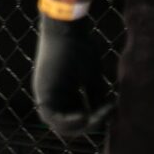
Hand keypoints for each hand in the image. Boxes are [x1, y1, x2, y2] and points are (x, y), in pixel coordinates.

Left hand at [33, 13, 112, 135]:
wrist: (65, 28)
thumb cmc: (80, 46)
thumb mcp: (91, 75)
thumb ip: (95, 95)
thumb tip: (107, 116)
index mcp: (60, 92)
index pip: (73, 117)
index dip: (92, 119)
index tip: (110, 108)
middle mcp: (50, 95)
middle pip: (65, 124)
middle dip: (87, 125)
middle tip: (106, 113)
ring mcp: (44, 94)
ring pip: (57, 123)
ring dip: (78, 125)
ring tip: (95, 115)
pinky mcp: (42, 91)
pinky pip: (51, 116)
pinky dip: (67, 121)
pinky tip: (84, 116)